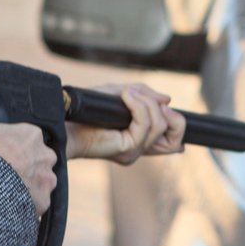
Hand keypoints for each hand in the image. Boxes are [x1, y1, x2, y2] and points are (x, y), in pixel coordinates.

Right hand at [0, 122, 56, 215]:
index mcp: (30, 134)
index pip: (27, 140)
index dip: (13, 149)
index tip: (2, 156)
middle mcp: (45, 154)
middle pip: (37, 161)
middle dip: (24, 168)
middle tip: (4, 175)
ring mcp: (47, 179)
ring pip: (39, 183)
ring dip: (26, 188)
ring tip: (5, 193)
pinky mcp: (44, 201)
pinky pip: (35, 203)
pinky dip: (24, 206)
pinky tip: (8, 206)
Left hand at [66, 84, 185, 164]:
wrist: (66, 122)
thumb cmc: (88, 110)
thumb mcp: (120, 94)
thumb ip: (144, 95)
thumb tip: (168, 100)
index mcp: (140, 139)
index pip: (173, 143)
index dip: (178, 126)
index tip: (167, 108)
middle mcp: (140, 149)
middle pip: (176, 141)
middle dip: (171, 116)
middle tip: (153, 102)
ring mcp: (134, 151)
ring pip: (159, 125)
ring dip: (146, 102)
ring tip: (128, 93)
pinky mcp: (127, 149)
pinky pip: (144, 125)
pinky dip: (138, 105)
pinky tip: (126, 96)